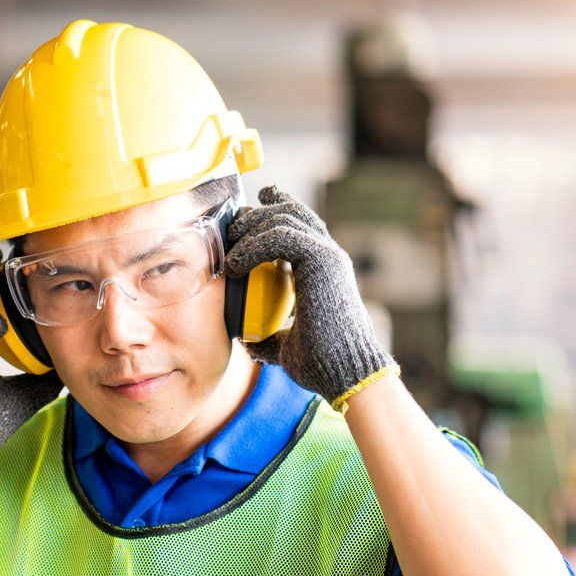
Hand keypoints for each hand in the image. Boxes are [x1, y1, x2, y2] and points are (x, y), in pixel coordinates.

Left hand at [224, 185, 395, 407]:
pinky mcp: (323, 261)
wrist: (345, 374)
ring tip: (230, 252)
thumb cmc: (322, 365)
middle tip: (230, 230)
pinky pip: (282, 235)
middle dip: (255, 214)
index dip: (277, 206)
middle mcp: (329, 256)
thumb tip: (247, 340)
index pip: (300, 224)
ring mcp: (328, 255)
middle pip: (290, 212)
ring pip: (285, 217)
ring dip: (251, 227)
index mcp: (324, 269)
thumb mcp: (286, 346)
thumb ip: (270, 337)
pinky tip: (237, 264)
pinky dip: (255, 245)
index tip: (255, 202)